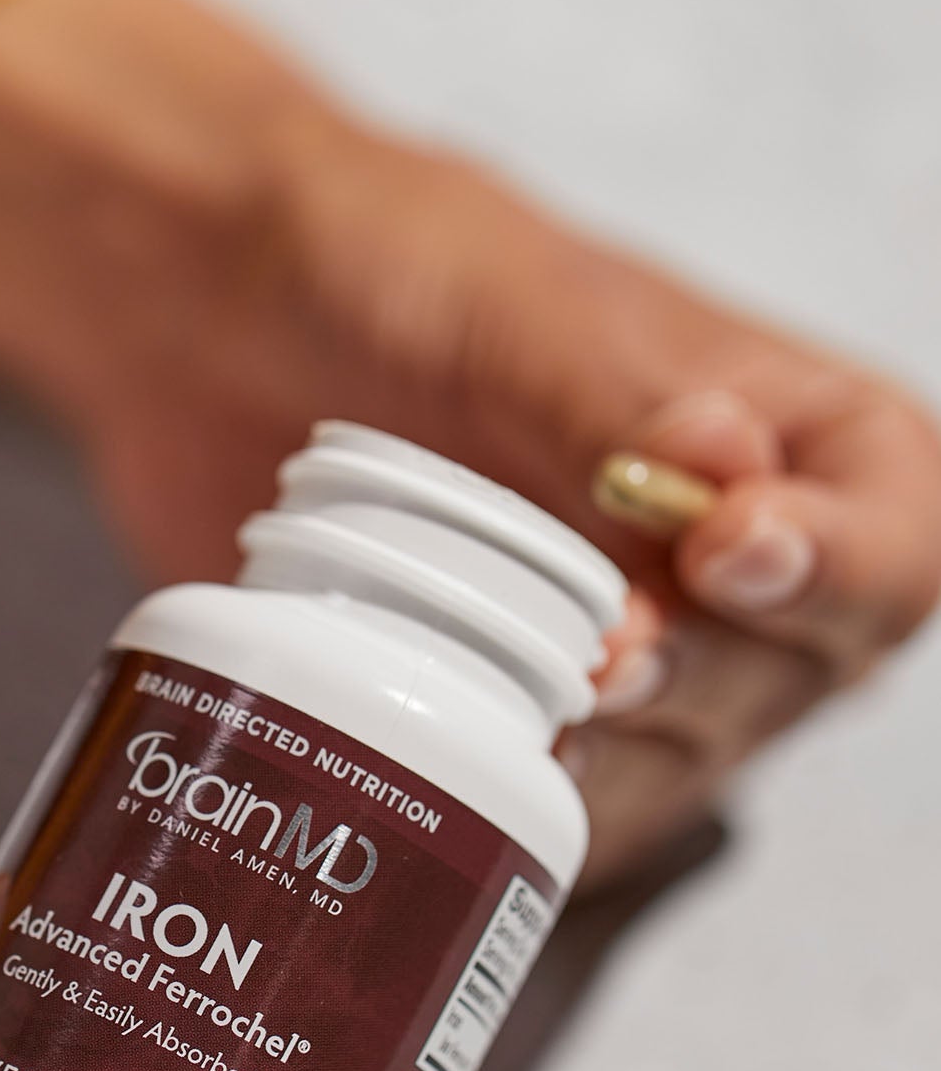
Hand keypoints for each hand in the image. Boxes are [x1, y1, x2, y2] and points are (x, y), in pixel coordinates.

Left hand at [0, 0, 940, 888]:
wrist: (199, 317)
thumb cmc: (364, 262)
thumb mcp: (500, 303)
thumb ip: (610, 402)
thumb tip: (721, 486)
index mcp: (763, 423)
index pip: (894, 529)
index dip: (838, 568)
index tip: (724, 559)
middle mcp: (703, 549)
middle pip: (793, 672)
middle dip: (707, 684)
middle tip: (601, 670)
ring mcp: (602, 636)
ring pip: (682, 758)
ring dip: (617, 764)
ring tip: (529, 723)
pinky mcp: (497, 701)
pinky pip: (559, 801)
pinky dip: (526, 808)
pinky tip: (463, 778)